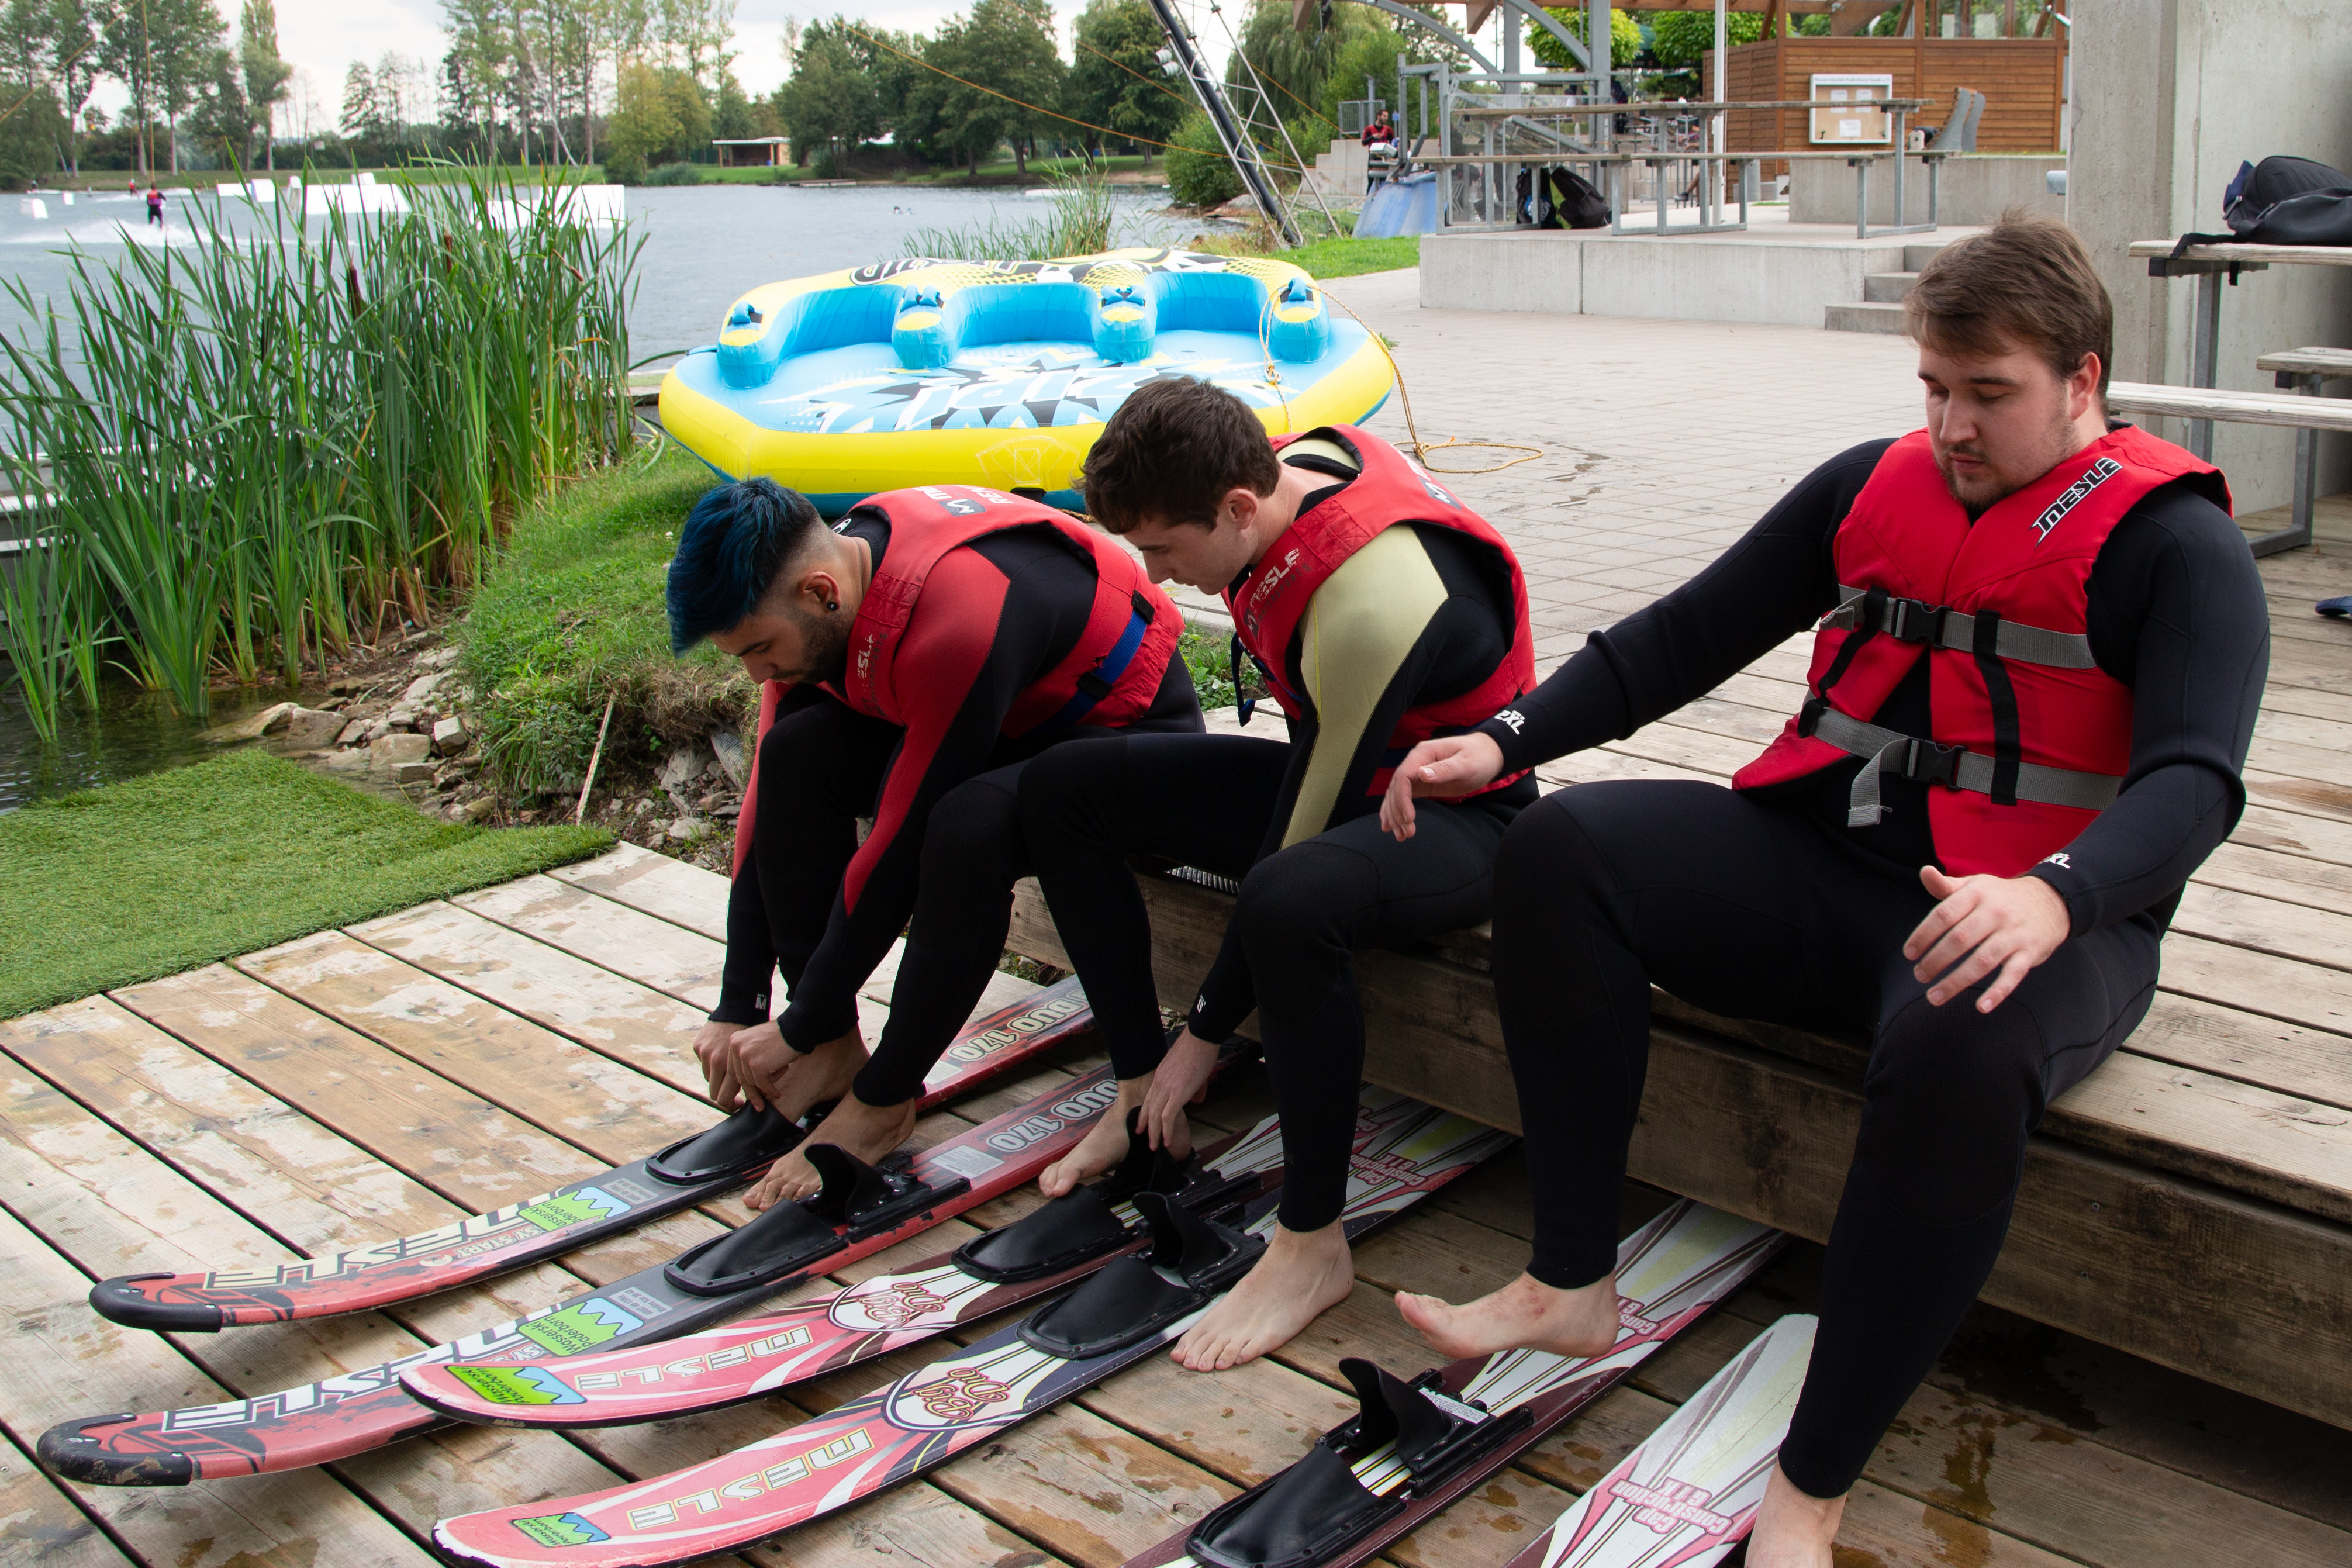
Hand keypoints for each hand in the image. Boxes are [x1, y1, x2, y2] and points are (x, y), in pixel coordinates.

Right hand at [694, 1019, 749, 1110]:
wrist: (739, 1010)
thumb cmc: (753, 1037)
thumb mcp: (754, 1059)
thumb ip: (749, 1078)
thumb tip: (751, 1099)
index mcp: (733, 1067)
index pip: (724, 1100)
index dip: (731, 1106)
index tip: (739, 1104)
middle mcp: (716, 1062)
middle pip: (713, 1094)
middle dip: (723, 1099)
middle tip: (733, 1098)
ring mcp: (705, 1054)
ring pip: (709, 1079)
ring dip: (718, 1079)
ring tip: (730, 1073)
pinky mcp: (698, 1046)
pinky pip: (704, 1063)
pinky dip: (712, 1064)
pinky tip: (722, 1055)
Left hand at [723, 1021, 801, 1111]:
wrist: (796, 1028)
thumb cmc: (783, 1036)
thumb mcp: (760, 1044)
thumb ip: (750, 1059)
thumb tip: (747, 1084)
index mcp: (735, 1041)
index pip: (735, 1068)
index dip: (744, 1083)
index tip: (751, 1094)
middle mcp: (736, 1047)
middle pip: (740, 1077)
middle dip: (751, 1093)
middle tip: (759, 1106)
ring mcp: (744, 1055)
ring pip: (752, 1083)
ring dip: (765, 1087)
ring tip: (777, 1088)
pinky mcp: (756, 1065)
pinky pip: (762, 1084)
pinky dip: (770, 1090)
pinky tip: (778, 1093)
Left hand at [1140, 1028, 1219, 1150]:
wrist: (1200, 1039)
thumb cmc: (1198, 1049)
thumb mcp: (1191, 1070)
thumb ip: (1192, 1087)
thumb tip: (1196, 1099)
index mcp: (1161, 1076)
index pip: (1148, 1099)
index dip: (1144, 1115)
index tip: (1141, 1126)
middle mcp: (1160, 1083)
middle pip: (1149, 1110)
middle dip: (1147, 1128)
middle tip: (1147, 1142)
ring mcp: (1167, 1088)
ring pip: (1155, 1116)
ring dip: (1155, 1134)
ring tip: (1156, 1146)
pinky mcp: (1178, 1093)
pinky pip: (1168, 1116)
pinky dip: (1166, 1131)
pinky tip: (1168, 1140)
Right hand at [1379, 733, 1505, 841]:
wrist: (1487, 755)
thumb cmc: (1479, 757)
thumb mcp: (1467, 764)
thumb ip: (1445, 769)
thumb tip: (1421, 775)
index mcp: (1424, 754)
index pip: (1403, 776)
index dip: (1402, 798)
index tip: (1409, 818)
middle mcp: (1416, 762)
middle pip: (1396, 788)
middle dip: (1397, 812)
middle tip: (1406, 833)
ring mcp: (1417, 774)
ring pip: (1396, 795)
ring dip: (1395, 816)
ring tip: (1401, 836)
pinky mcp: (1422, 784)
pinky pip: (1404, 798)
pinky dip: (1397, 812)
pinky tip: (1392, 827)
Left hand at [1903, 867, 2070, 1011]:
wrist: (2052, 900)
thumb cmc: (2000, 896)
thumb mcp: (1975, 886)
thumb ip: (1946, 886)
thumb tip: (1924, 872)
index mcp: (1977, 894)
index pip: (1943, 915)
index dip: (1923, 935)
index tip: (1909, 954)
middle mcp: (1995, 912)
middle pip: (1959, 939)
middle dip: (1935, 961)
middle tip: (1919, 976)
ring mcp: (2014, 934)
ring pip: (1982, 960)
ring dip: (1956, 981)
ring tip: (1934, 996)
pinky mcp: (2030, 953)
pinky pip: (2013, 974)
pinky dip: (1998, 992)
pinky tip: (1982, 1006)